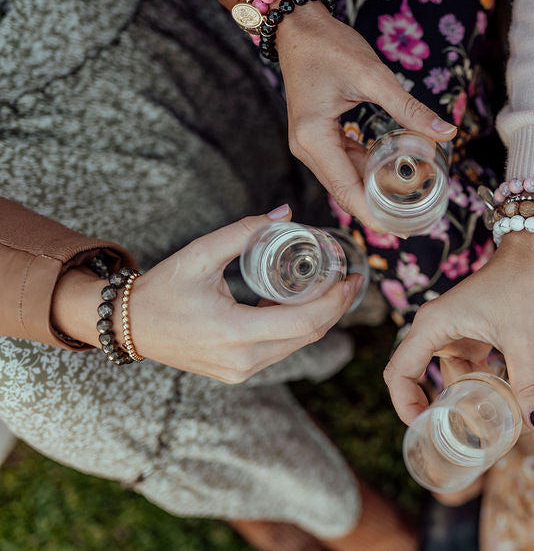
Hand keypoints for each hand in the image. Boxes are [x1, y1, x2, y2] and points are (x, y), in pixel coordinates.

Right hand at [56, 205, 362, 382]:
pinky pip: (281, 350)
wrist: (129, 326)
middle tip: (351, 278)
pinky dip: (297, 327)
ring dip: (319, 317)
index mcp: (235, 333)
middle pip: (309, 335)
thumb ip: (244, 231)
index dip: (335, 300)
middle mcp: (243, 360)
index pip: (305, 322)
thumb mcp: (200, 253)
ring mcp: (241, 371)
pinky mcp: (238, 372)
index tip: (350, 276)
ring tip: (332, 287)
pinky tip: (302, 301)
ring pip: (297, 345)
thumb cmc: (162, 289)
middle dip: (336, 307)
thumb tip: (284, 212)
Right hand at [276, 3, 455, 225]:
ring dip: (375, 191)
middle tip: (417, 223)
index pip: (346, 189)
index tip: (402, 231)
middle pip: (345, 191)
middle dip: (379, 209)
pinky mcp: (318, 137)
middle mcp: (307, 148)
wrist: (298, 26)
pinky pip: (345, 163)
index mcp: (313, 138)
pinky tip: (393, 176)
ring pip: (346, 179)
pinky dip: (368, 172)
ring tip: (412, 204)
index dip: (374, 215)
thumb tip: (446, 132)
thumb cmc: (329, 46)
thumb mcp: (373, 76)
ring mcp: (310, 144)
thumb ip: (409, 108)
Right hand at [383, 232, 533, 428]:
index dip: (404, 404)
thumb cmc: (522, 285)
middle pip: (414, 374)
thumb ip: (526, 383)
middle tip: (445, 434)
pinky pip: (463, 364)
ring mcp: (451, 330)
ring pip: (444, 372)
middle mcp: (434, 327)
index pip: (398, 372)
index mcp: (433, 325)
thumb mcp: (524, 338)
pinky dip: (475, 382)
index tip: (422, 428)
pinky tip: (494, 398)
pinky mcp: (469, 331)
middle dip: (427, 405)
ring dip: (457, 395)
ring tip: (476, 422)